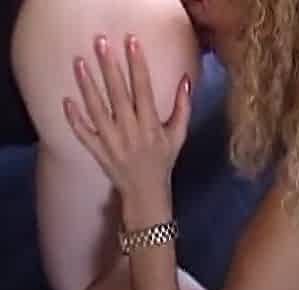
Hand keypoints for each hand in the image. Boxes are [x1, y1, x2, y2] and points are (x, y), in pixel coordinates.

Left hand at [63, 34, 191, 200]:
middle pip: (118, 95)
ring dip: (87, 86)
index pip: (144, 90)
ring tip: (79, 62)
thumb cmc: (163, 160)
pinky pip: (83, 133)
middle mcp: (130, 131)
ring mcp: (112, 141)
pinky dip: (74, 118)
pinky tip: (67, 100)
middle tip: (100, 43)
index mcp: (151, 126)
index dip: (138, 65)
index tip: (131, 43)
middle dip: (109, 67)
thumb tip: (185, 80)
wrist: (146, 192)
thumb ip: (183, 108)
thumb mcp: (178, 135)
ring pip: (97, 109)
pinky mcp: (98, 151)